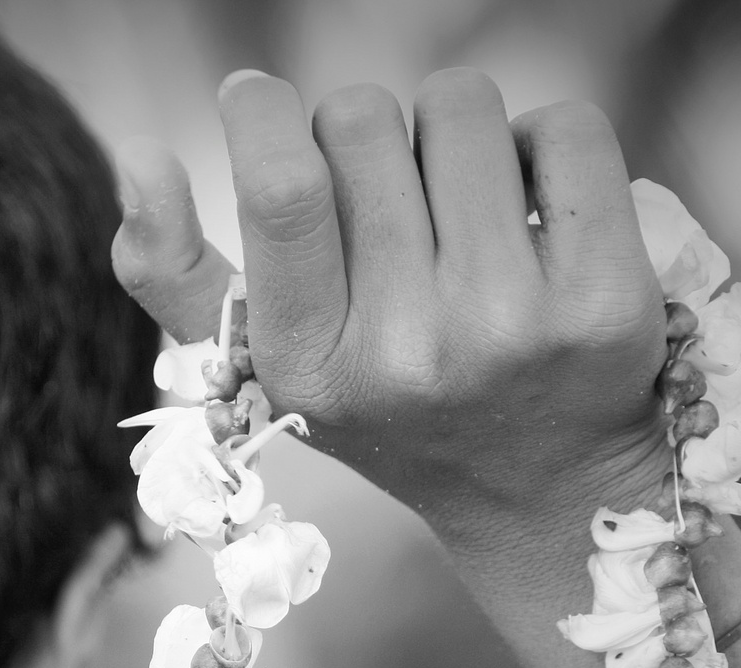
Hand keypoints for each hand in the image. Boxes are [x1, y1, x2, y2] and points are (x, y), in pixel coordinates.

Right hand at [112, 68, 668, 545]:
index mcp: (309, 368)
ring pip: (461, 106)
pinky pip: (565, 127)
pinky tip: (537, 215)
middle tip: (395, 202)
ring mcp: (513, 327)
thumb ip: (179, 277)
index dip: (260, 110)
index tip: (259, 100)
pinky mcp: (606, 300)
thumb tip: (134, 158)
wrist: (545, 494)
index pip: (279, 187)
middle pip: (361, 121)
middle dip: (368, 134)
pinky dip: (544, 144)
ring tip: (465, 212)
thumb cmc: (397, 407)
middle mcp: (407, 354)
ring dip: (455, 134)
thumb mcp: (271, 368)